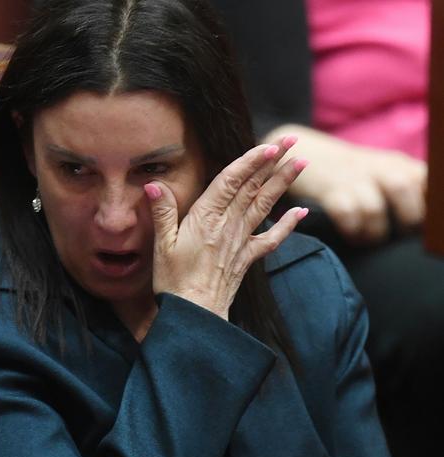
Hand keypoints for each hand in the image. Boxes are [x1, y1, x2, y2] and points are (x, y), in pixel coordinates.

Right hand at [144, 138, 307, 320]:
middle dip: (274, 163)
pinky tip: (301, 212)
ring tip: (300, 163)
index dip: (251, 162)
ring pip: (265, 206)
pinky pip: (271, 239)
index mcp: (206, 218)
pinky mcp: (247, 257)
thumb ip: (162, 212)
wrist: (196, 314)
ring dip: (283, 184)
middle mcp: (228, 225)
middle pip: (254, 188)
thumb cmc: (174, 281)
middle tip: (292, 141)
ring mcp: (241, 241)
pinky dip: (288, 225)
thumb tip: (154, 185)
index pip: (232, 182)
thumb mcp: (161, 245)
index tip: (269, 145)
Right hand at [264, 125, 426, 243]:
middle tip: (398, 235)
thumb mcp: (382, 172)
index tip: (427, 225)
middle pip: (404, 189)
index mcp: (399, 163)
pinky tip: (352, 234)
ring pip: (373, 208)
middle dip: (405, 220)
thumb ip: (408, 189)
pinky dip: (352, 230)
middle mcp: (378, 166)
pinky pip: (346, 214)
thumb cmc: (349, 173)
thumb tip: (428, 222)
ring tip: (369, 240)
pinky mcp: (328, 188)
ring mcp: (351, 176)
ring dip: (374, 233)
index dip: (432, 205)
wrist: (303, 151)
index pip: (428, 180)